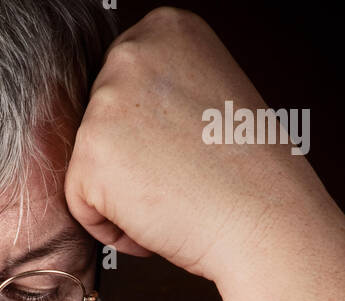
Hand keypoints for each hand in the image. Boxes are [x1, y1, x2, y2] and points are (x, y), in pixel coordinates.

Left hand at [64, 9, 321, 282]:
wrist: (264, 218)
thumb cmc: (246, 175)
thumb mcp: (207, 95)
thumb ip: (160, 90)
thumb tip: (128, 116)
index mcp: (167, 29)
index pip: (119, 91)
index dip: (146, 136)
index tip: (180, 149)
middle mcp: (133, 53)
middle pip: (98, 127)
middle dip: (132, 165)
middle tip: (179, 177)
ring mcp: (107, 102)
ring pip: (89, 167)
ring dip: (123, 197)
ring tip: (173, 195)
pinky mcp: (90, 155)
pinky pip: (80, 204)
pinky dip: (113, 227)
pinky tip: (157, 217)